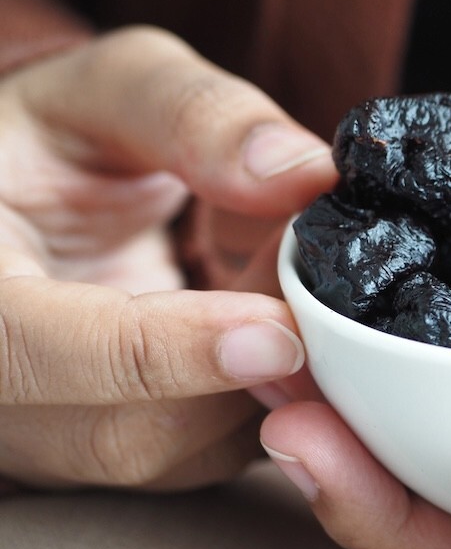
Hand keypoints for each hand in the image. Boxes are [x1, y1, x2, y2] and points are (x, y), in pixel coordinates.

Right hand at [0, 26, 335, 489]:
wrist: (22, 207)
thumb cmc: (48, 141)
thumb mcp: (103, 92)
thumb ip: (193, 115)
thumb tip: (305, 173)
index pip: (34, 351)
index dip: (163, 354)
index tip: (278, 332)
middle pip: (124, 432)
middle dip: (253, 367)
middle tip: (323, 282)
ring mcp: (47, 437)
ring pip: (180, 457)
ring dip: (274, 378)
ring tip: (302, 285)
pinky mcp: (113, 449)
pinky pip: (209, 454)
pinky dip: (273, 395)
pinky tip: (295, 327)